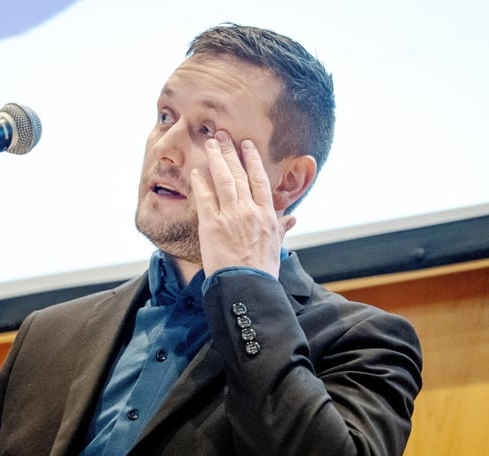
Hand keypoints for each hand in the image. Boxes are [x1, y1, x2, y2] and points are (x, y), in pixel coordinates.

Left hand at [190, 130, 295, 277]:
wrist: (246, 287)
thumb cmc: (261, 271)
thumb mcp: (276, 247)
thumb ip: (281, 229)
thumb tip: (292, 219)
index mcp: (267, 215)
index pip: (260, 180)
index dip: (252, 160)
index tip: (247, 146)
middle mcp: (249, 210)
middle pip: (239, 174)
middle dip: (231, 152)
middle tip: (223, 135)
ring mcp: (230, 215)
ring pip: (223, 179)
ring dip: (216, 159)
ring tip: (210, 143)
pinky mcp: (212, 224)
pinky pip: (205, 197)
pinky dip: (200, 182)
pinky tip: (196, 171)